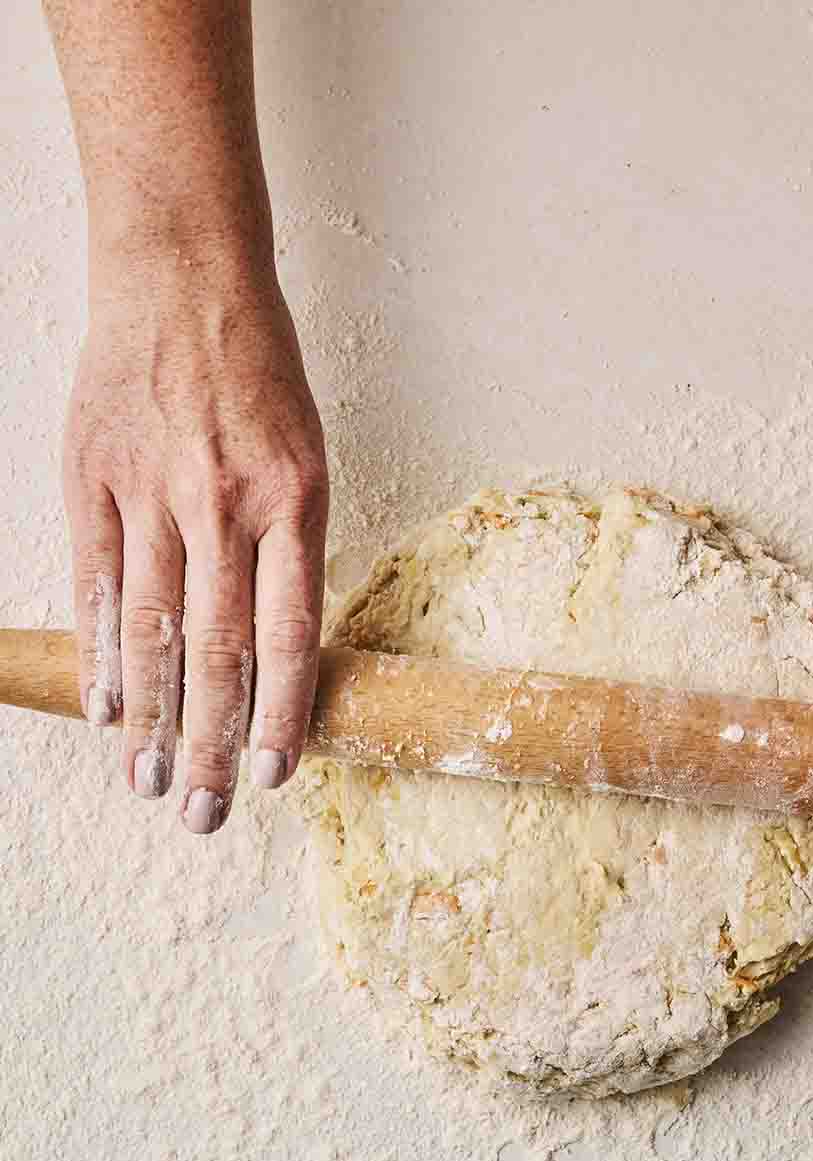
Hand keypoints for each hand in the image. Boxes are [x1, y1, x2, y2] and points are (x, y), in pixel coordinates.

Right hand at [66, 247, 327, 832]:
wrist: (183, 278)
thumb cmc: (258, 378)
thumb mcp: (305, 457)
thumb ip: (289, 554)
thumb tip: (277, 657)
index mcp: (294, 502)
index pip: (288, 635)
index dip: (281, 714)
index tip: (275, 777)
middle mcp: (223, 505)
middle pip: (218, 650)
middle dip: (214, 744)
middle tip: (207, 817)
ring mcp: (151, 491)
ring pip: (153, 629)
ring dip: (153, 719)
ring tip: (152, 783)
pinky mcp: (92, 478)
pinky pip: (96, 582)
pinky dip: (103, 651)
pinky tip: (107, 708)